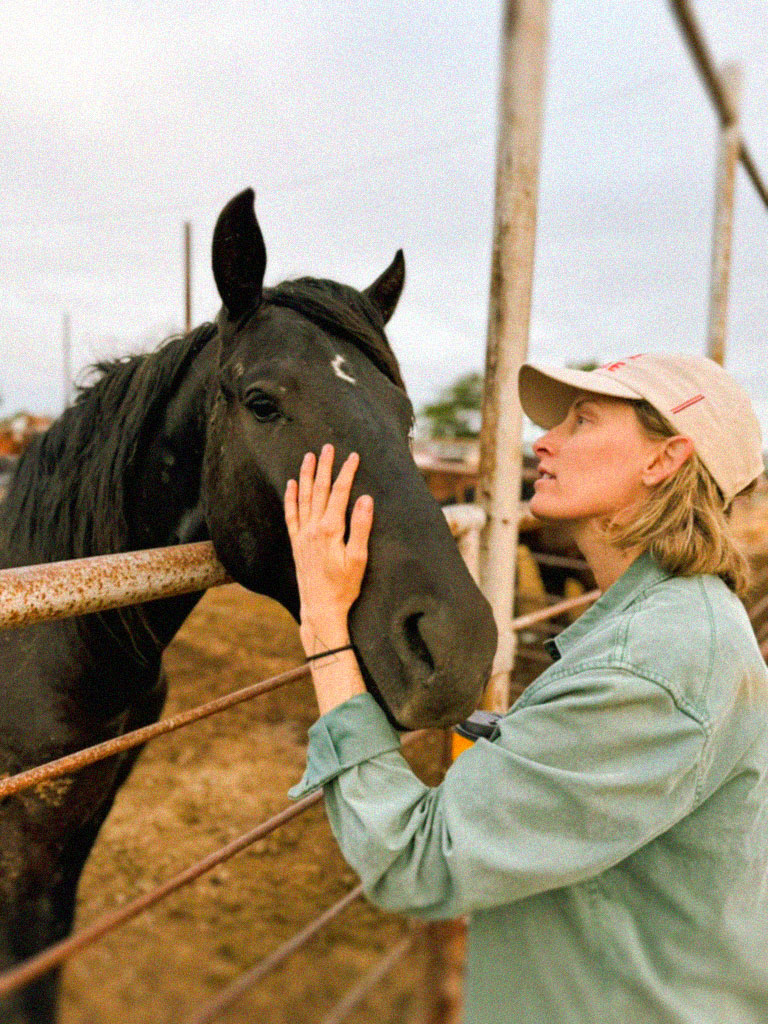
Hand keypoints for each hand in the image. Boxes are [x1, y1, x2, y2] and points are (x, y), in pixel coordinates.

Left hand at [284, 444, 373, 657]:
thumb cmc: (344, 586)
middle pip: (319, 490)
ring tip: (309, 456)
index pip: (339, 493)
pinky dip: (290, 497)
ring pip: (303, 497)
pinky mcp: (296, 543)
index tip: (353, 456)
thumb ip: (361, 527)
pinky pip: (291, 514)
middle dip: (325, 467)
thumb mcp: (359, 558)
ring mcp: (302, 535)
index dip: (346, 473)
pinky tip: (291, 484)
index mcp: (330, 530)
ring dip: (306, 475)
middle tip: (328, 447)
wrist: (320, 607)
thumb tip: (366, 499)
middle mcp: (313, 528)